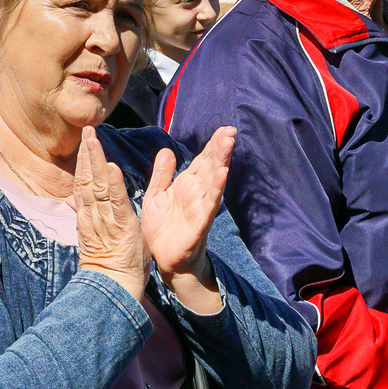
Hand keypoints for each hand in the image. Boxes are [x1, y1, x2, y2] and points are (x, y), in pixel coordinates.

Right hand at [73, 129, 147, 300]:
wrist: (116, 286)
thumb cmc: (110, 262)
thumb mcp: (95, 234)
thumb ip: (84, 214)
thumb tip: (70, 200)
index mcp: (89, 216)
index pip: (83, 184)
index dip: (84, 162)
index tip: (86, 142)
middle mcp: (94, 215)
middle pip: (87, 179)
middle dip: (87, 154)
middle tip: (87, 130)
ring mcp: (107, 220)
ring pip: (97, 186)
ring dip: (96, 161)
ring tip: (94, 139)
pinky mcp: (122, 226)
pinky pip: (117, 202)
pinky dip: (113, 184)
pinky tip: (111, 168)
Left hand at [140, 127, 229, 312]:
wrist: (163, 259)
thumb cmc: (162, 229)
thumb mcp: (156, 196)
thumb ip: (162, 174)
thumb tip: (167, 149)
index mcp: (186, 185)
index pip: (202, 160)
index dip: (212, 144)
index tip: (224, 129)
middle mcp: (196, 193)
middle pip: (211, 165)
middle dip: (220, 148)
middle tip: (230, 130)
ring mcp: (200, 207)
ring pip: (213, 180)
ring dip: (221, 161)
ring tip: (229, 143)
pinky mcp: (199, 223)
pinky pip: (209, 204)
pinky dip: (215, 189)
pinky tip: (222, 174)